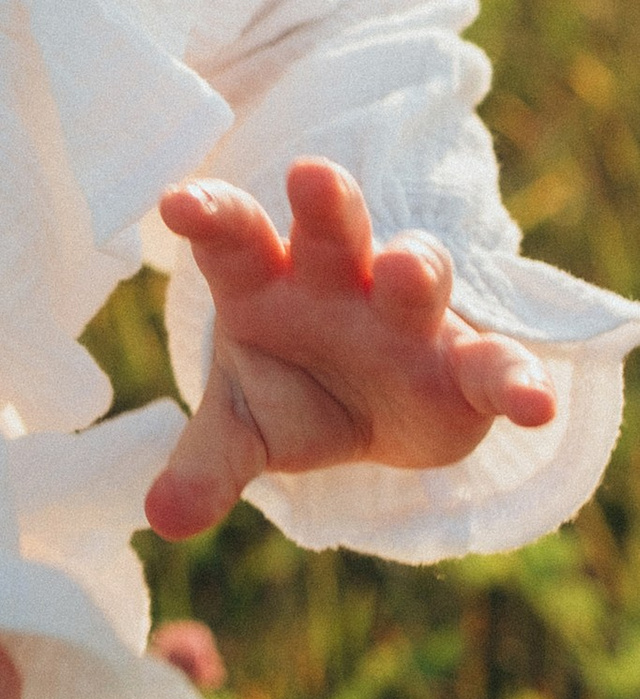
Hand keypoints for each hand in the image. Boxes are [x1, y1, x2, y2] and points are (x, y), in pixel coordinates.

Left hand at [143, 157, 556, 540]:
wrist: (372, 413)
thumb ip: (207, 463)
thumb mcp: (242, 426)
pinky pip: (495, 366)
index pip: (233, 238)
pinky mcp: (465, 367)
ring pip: (416, 274)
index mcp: (264, 282)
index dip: (210, 215)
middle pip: (331, 230)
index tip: (177, 205)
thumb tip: (163, 520)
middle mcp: (338, 283)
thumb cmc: (291, 390)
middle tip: (311, 177)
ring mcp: (406, 318)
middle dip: (325, 204)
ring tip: (408, 267)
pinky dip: (517, 382)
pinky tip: (535, 405)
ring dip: (415, 266)